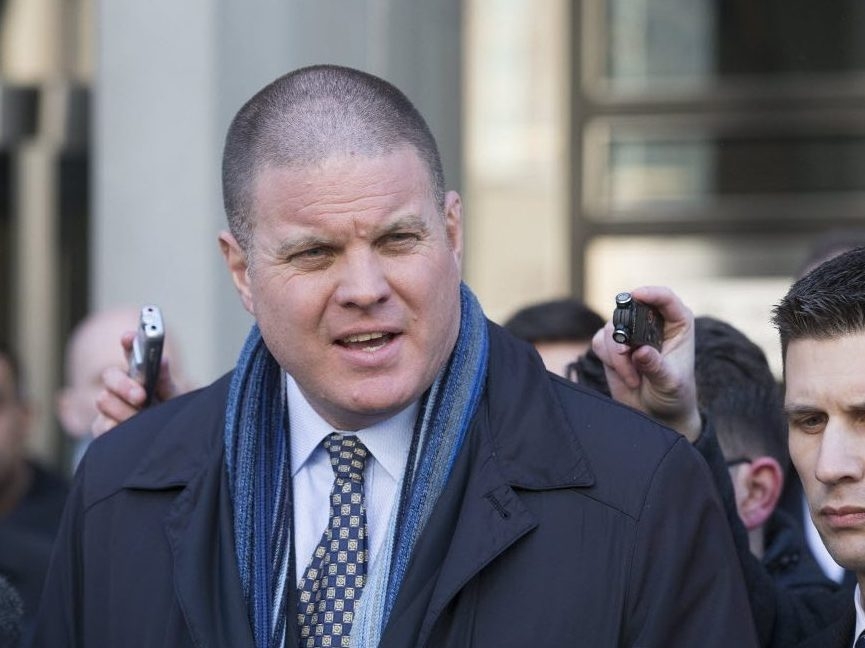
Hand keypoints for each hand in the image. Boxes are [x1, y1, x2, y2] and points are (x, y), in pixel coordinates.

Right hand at [91, 331, 181, 436]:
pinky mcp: (102, 427)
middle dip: (124, 385)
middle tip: (141, 397)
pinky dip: (117, 427)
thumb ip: (165, 381)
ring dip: (125, 411)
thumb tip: (163, 359)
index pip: (130, 351)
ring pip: (103, 400)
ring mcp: (109, 406)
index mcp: (140, 373)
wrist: (166, 441)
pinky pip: (102, 425)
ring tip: (142, 419)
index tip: (129, 337)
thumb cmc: (169, 414)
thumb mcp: (173, 398)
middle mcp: (120, 387)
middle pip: (109, 375)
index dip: (128, 342)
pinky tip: (130, 431)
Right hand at [592, 286, 701, 441]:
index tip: (636, 295)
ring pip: (612, 328)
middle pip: (631, 307)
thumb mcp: (671, 383)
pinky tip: (627, 376)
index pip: (665, 299)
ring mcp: (630, 333)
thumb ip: (656, 366)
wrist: (657, 413)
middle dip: (625, 329)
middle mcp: (652, 323)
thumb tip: (640, 351)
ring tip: (634, 376)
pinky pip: (600, 342)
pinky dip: (609, 360)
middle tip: (626, 351)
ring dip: (618, 355)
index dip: (651, 293)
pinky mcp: (611, 346)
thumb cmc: (674, 395)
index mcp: (677, 324)